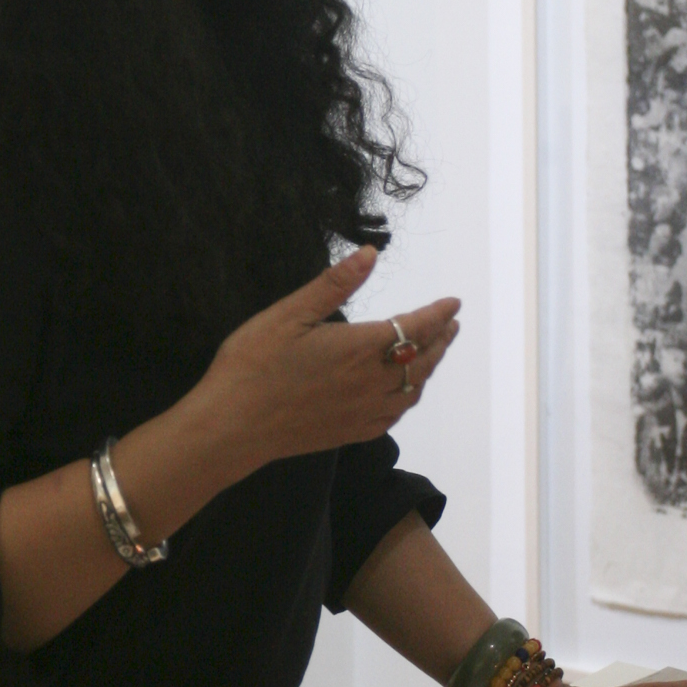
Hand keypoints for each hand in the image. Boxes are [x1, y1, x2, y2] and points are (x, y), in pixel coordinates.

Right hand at [191, 248, 460, 477]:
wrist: (232, 427)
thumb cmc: (253, 364)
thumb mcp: (288, 314)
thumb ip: (334, 285)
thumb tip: (370, 254)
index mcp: (359, 347)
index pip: (414, 327)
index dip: (437, 313)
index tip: (454, 302)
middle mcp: (371, 381)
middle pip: (421, 359)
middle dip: (440, 338)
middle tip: (452, 324)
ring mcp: (364, 411)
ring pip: (413, 390)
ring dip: (429, 368)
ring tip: (434, 353)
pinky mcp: (352, 432)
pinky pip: (394, 415)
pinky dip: (409, 398)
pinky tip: (404, 394)